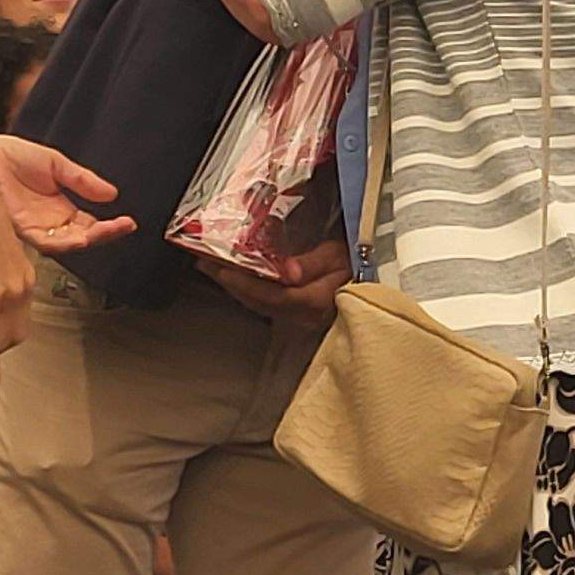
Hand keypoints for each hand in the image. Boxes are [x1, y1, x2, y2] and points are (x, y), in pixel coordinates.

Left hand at [0, 132, 134, 254]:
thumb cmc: (10, 156)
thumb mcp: (56, 165)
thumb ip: (82, 180)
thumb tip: (111, 193)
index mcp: (59, 209)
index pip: (89, 224)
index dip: (110, 226)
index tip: (127, 222)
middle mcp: (48, 223)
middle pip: (82, 237)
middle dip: (104, 234)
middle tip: (122, 226)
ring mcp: (35, 228)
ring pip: (66, 243)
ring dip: (87, 239)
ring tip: (104, 231)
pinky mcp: (20, 228)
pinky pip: (44, 241)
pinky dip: (63, 241)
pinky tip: (77, 236)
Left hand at [202, 237, 348, 321]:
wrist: (369, 282)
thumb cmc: (357, 266)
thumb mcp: (340, 257)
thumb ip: (313, 264)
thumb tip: (287, 271)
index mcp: (314, 301)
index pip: (271, 295)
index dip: (244, 283)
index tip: (222, 268)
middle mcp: (302, 315)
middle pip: (258, 301)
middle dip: (229, 283)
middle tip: (204, 263)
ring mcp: (297, 318)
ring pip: (258, 304)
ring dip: (233, 287)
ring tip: (212, 268)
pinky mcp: (294, 314)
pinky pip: (265, 304)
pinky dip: (246, 289)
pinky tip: (236, 278)